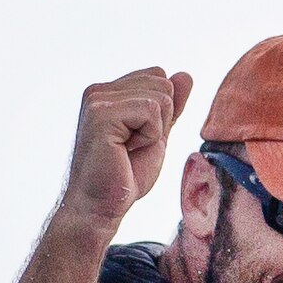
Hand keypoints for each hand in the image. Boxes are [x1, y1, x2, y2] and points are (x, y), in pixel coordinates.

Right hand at [60, 65, 193, 230]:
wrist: (100, 206)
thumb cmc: (124, 176)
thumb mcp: (156, 135)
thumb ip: (170, 106)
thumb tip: (185, 75)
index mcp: (108, 92)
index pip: (159, 76)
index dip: (161, 113)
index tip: (137, 139)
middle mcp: (99, 91)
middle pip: (162, 83)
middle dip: (160, 121)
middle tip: (132, 148)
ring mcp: (97, 100)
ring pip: (160, 97)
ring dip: (154, 131)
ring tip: (127, 150)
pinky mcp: (102, 114)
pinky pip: (151, 111)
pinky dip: (149, 137)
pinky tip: (125, 151)